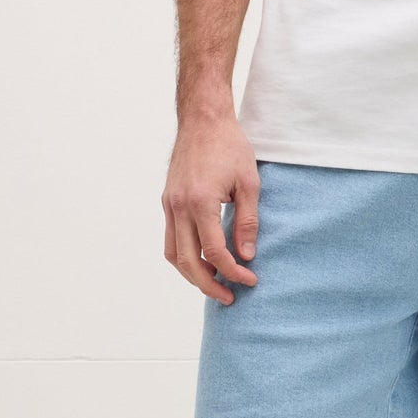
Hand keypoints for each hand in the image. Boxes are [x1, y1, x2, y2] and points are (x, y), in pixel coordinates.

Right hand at [162, 110, 260, 303]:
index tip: (250, 280)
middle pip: (188, 262)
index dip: (234, 271)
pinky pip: (170, 239)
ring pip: (173, 254)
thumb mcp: (249, 183)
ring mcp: (169, 205)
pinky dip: (183, 256)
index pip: (215, 251)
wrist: (202, 120)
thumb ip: (248, 221)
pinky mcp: (167, 201)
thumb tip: (247, 256)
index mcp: (200, 202)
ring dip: (192, 275)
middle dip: (209, 284)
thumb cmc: (230, 146)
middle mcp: (179, 207)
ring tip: (214, 284)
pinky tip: (202, 261)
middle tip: (230, 297)